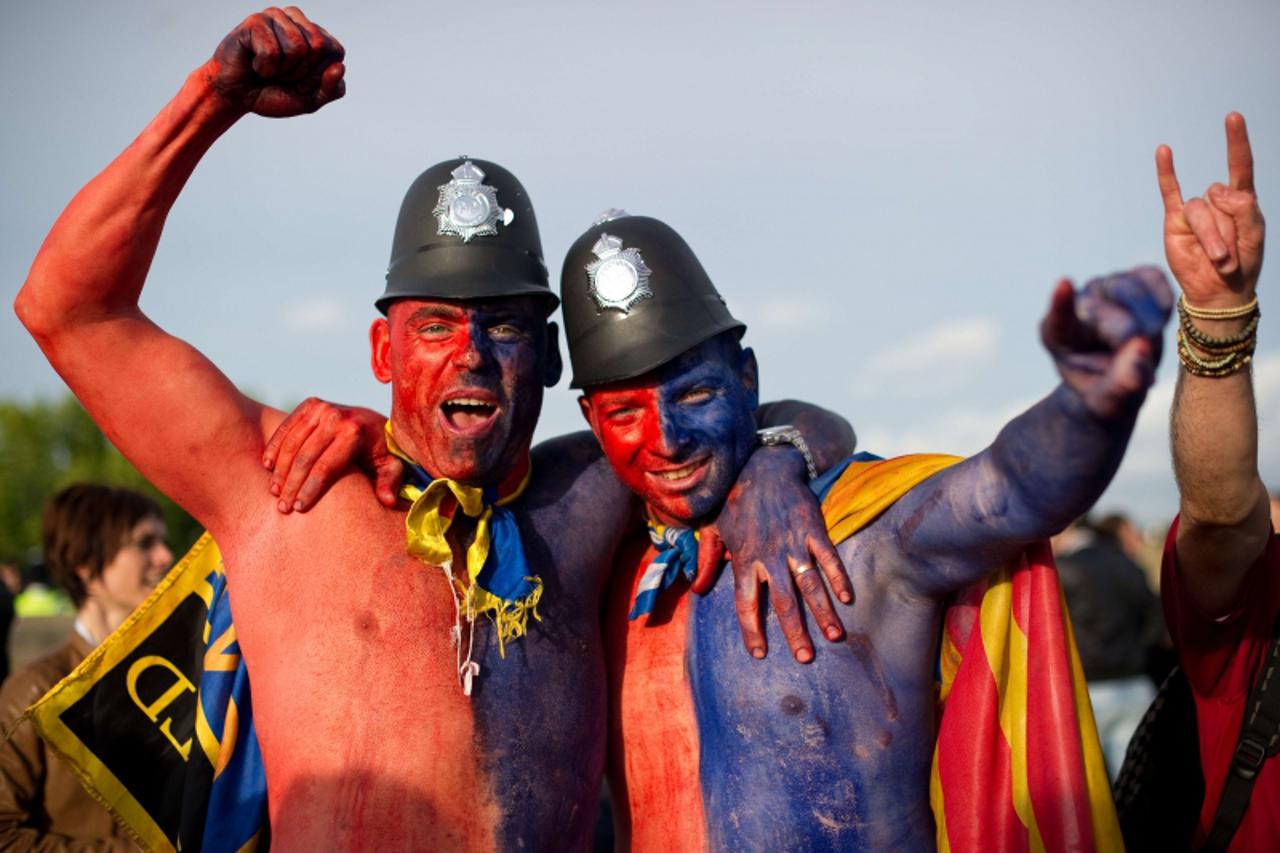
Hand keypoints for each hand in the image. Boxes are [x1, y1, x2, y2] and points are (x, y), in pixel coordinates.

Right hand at [205, 7, 344, 117]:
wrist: (236, 97)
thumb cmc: (274, 93)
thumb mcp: (310, 100)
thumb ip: (332, 89)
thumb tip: (340, 67)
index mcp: (316, 35)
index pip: (336, 52)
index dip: (319, 75)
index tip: (300, 81)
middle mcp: (298, 19)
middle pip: (318, 47)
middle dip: (301, 72)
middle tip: (282, 75)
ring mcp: (276, 16)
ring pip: (297, 47)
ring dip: (282, 69)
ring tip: (269, 69)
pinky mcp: (255, 21)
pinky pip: (272, 51)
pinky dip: (264, 67)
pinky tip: (255, 64)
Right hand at [262, 397, 402, 512]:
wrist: (378, 422)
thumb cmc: (383, 452)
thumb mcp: (392, 467)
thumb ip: (390, 483)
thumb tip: (388, 502)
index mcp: (354, 433)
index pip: (324, 467)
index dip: (309, 490)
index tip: (299, 508)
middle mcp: (336, 417)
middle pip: (305, 457)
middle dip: (291, 485)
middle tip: (283, 507)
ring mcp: (322, 408)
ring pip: (292, 444)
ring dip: (280, 469)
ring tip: (274, 492)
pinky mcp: (311, 404)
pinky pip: (286, 428)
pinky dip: (275, 446)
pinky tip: (267, 466)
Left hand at [692, 446, 852, 662]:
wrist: (764, 467)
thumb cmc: (736, 501)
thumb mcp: (714, 528)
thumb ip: (708, 560)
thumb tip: (698, 591)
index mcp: (744, 558)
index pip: (746, 602)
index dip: (751, 629)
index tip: (759, 654)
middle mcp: (769, 555)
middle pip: (783, 601)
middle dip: (794, 632)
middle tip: (804, 658)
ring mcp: (794, 542)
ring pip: (810, 584)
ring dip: (823, 612)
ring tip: (835, 637)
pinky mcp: (814, 529)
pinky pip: (829, 557)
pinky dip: (839, 577)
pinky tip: (848, 598)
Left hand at [1040, 267, 1172, 418]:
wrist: (1119, 377)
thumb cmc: (1107, 390)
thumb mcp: (1110, 400)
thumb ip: (1122, 381)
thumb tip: (1142, 346)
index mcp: (1058, 334)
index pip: (1058, 316)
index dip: (1062, 301)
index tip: (1063, 284)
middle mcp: (1079, 303)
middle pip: (1111, 313)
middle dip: (1132, 337)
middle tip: (1139, 357)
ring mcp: (1105, 285)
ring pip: (1134, 292)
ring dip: (1150, 322)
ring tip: (1144, 345)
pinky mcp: (1133, 277)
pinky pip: (1154, 278)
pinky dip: (1162, 302)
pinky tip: (1157, 322)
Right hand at [1157, 113, 1264, 307]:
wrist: (1218, 291)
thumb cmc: (1243, 263)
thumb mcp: (1255, 236)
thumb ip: (1244, 209)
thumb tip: (1216, 190)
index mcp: (1241, 201)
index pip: (1240, 165)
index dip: (1236, 142)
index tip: (1233, 117)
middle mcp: (1217, 201)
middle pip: (1218, 197)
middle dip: (1226, 229)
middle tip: (1230, 256)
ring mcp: (1195, 211)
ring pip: (1199, 210)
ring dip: (1210, 236)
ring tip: (1218, 259)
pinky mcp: (1175, 221)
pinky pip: (1169, 192)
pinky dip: (1167, 172)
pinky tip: (1164, 151)